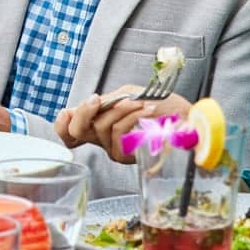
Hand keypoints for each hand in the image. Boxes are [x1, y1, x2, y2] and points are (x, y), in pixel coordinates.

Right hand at [57, 88, 192, 160]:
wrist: (187, 117)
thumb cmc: (161, 104)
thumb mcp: (128, 94)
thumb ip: (106, 101)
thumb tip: (87, 106)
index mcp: (99, 121)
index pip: (68, 129)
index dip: (62, 123)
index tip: (70, 112)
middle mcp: (102, 138)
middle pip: (75, 131)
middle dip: (83, 112)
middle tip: (96, 100)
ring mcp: (113, 148)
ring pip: (100, 128)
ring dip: (121, 110)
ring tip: (140, 103)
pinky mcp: (127, 155)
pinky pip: (117, 136)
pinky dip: (131, 119)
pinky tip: (145, 112)